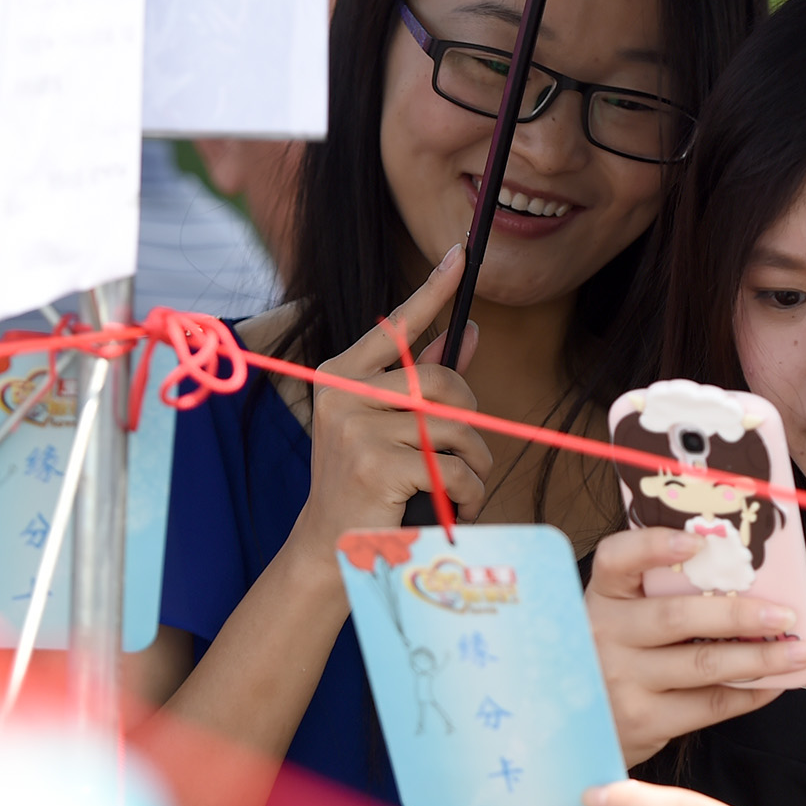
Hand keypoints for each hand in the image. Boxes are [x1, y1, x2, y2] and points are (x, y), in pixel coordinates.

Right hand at [285, 247, 492, 564]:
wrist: (330, 550)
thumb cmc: (365, 485)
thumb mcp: (390, 427)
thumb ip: (425, 380)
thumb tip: (468, 332)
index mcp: (341, 376)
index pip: (397, 327)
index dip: (433, 290)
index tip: (460, 255)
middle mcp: (343, 394)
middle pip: (442, 382)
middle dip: (470, 421)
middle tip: (469, 456)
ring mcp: (356, 428)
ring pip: (455, 428)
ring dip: (475, 465)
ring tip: (460, 489)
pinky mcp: (376, 465)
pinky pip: (454, 467)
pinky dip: (469, 492)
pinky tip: (454, 508)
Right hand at [587, 527, 805, 765]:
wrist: (573, 731)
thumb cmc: (609, 660)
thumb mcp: (614, 619)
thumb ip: (652, 594)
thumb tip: (738, 574)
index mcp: (600, 597)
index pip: (616, 559)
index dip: (655, 546)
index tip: (700, 541)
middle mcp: (603, 636)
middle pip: (677, 616)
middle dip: (739, 614)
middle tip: (784, 614)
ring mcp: (622, 681)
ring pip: (704, 663)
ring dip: (761, 657)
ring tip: (799, 651)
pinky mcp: (644, 721)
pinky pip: (710, 705)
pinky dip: (749, 693)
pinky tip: (774, 683)